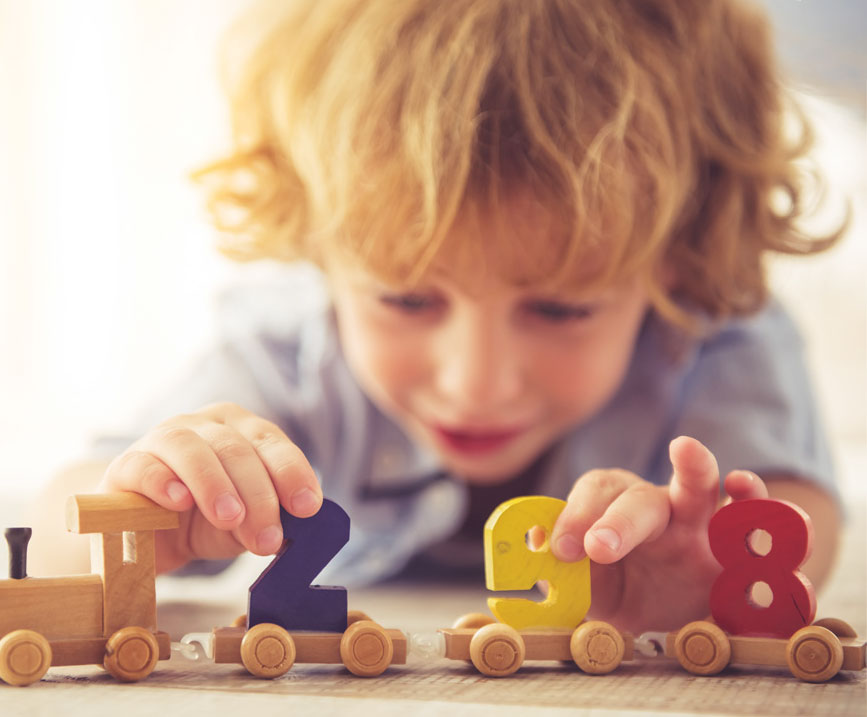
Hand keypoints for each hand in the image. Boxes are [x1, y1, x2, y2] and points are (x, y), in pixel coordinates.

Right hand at [100, 402, 321, 572]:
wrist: (144, 537)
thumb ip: (263, 524)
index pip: (272, 443)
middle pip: (237, 449)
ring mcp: (164, 438)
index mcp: (242, 430)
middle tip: (267, 537)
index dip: (291, 473)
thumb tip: (286, 536)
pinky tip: (179, 502)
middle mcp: (206, 425)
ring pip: (192, 449)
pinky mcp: (127, 463)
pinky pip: (145, 465)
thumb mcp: (242, 525)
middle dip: (258, 495)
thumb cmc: (203, 521)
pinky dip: (164, 481)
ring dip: (215, 484)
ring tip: (230, 518)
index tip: (307, 507)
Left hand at [547, 436, 767, 632]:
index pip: (591, 499)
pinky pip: (755, 524)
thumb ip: (560, 579)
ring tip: (687, 452)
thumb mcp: (586, 592)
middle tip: (599, 547)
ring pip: (700, 486)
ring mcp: (701, 524)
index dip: (575, 518)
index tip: (564, 550)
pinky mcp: (740, 550)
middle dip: (619, 519)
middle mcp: (655, 509)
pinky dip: (758, 507)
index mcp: (612, 513)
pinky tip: (748, 492)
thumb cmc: (622, 591)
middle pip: (638, 497)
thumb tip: (524, 559)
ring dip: (695, 468)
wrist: (674, 617)